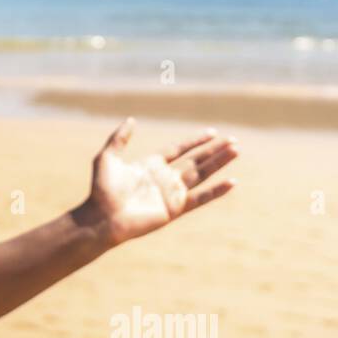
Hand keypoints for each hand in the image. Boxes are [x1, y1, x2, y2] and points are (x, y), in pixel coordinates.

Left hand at [87, 117, 237, 245]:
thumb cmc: (101, 190)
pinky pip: (200, 198)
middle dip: (214, 150)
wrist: (102, 218)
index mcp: (151, 164)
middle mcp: (164, 177)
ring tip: (236, 151)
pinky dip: (216, 191)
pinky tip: (232, 182)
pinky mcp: (175, 208)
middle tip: (233, 140)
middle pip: (195, 160)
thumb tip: (132, 120)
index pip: (179, 149)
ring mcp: (171, 193)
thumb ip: (119, 138)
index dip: (196, 141)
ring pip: (201, 174)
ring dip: (219, 163)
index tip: (213, 132)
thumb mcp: (107, 157)